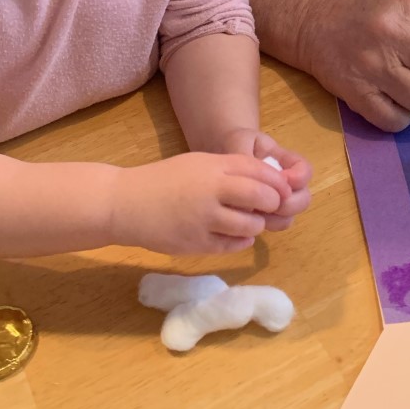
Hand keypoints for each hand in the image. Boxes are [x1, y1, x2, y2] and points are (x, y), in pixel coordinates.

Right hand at [111, 151, 292, 254]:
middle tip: (269, 208)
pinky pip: (233, 245)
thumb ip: (230, 170)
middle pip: (262, 198)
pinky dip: (241, 241)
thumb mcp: (199, 163)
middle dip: (272, 204)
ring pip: (250, 225)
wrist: (126, 203)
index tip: (282, 190)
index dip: (277, 183)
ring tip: (248, 222)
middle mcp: (213, 191)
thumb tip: (268, 181)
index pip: (260, 172)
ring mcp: (205, 220)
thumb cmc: (165, 179)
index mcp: (214, 167)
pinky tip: (236, 235)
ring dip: (256, 225)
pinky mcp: (198, 244)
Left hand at [221, 129, 311, 229]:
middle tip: (271, 201)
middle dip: (290, 204)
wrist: (217, 150)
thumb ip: (249, 159)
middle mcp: (285, 184)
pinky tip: (246, 218)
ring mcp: (274, 202)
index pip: (305, 171)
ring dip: (277, 218)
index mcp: (285, 162)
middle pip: (303, 199)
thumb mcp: (240, 141)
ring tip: (256, 212)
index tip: (282, 177)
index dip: (299, 178)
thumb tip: (256, 187)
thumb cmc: (233, 142)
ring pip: (289, 217)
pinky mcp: (261, 215)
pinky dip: (263, 225)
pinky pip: (271, 227)